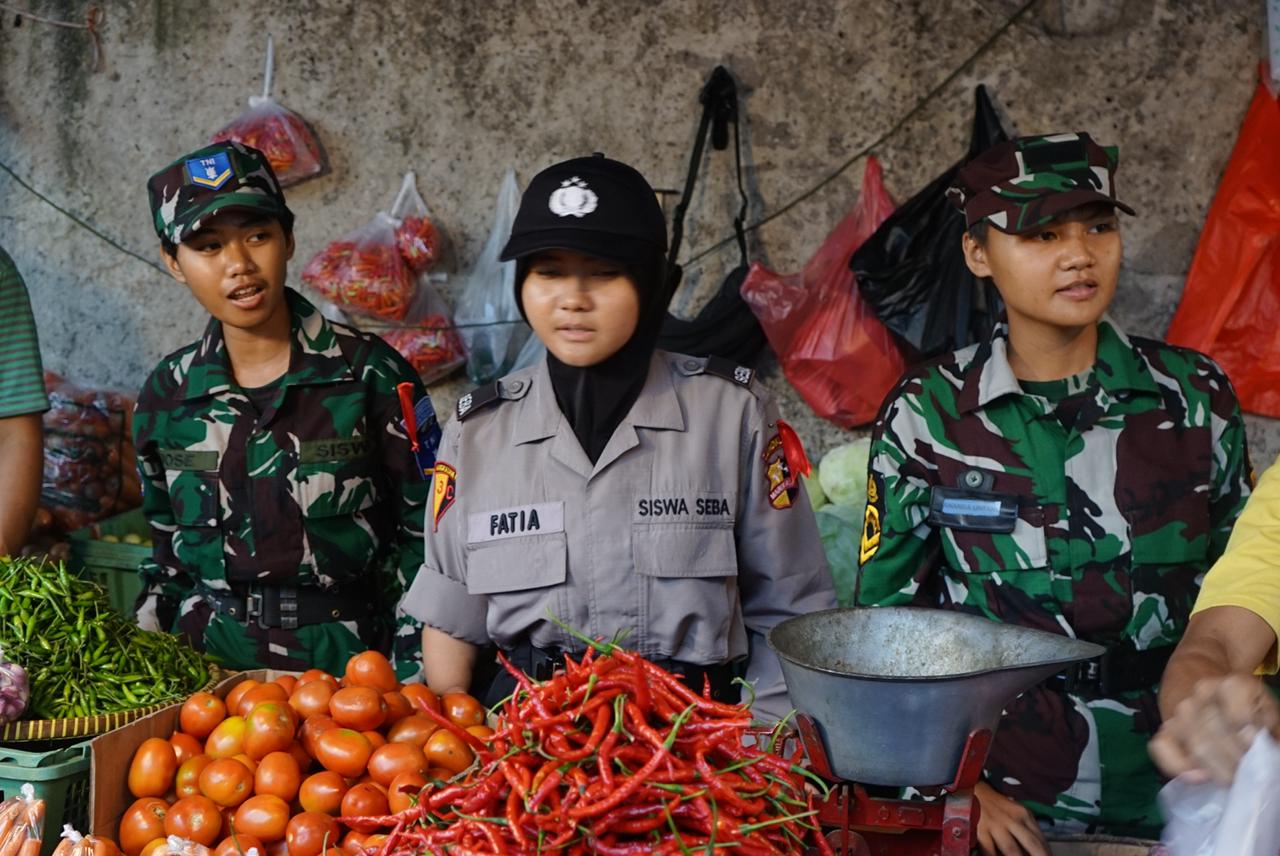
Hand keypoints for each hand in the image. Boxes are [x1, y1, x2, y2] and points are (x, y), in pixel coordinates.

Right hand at [974, 781, 1050, 855]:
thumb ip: (1026, 830)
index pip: (1041, 840)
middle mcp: (1012, 819)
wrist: (972, 790)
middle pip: (1032, 845)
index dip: (1047, 854)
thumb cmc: (996, 806)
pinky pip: (990, 852)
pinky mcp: (980, 831)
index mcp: (1024, 815)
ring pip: (1012, 851)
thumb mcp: (1015, 813)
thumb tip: (1036, 852)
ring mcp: (996, 825)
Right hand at [1150, 673, 1279, 784]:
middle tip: (1248, 772)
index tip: (1258, 750)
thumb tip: (1261, 754)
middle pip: (1218, 738)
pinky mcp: (1165, 729)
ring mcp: (1180, 711)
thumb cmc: (1248, 707)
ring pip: (1197, 749)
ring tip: (1233, 776)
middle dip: (1237, 763)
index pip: (1239, 720)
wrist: (1210, 688)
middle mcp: (1201, 693)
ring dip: (1218, 771)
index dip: (1252, 742)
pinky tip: (1199, 777)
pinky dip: (1179, 767)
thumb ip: (1269, 730)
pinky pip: (1163, 750)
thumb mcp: (1267, 711)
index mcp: (1233, 684)